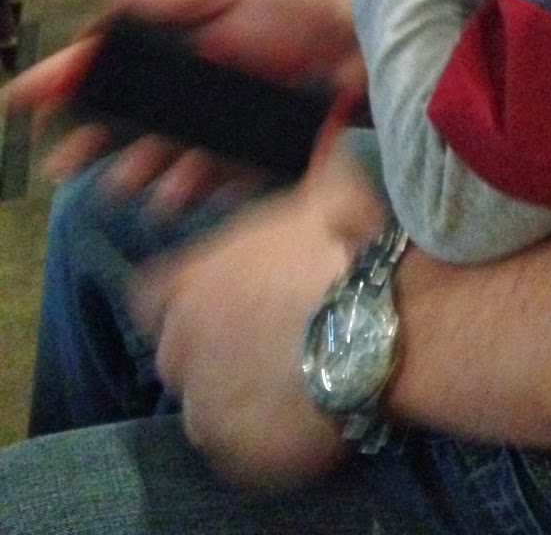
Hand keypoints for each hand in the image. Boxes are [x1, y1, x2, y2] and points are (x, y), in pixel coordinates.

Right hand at [3, 0, 362, 208]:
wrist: (370, 35)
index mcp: (186, 38)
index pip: (116, 58)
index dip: (71, 77)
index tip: (27, 97)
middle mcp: (198, 81)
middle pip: (131, 116)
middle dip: (93, 138)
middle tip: (61, 164)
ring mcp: (225, 116)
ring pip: (167, 151)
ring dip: (139, 168)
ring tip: (122, 182)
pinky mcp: (257, 143)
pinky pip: (216, 172)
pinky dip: (192, 184)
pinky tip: (175, 193)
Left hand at [130, 146, 388, 488]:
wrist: (384, 321)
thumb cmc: (351, 247)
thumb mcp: (331, 184)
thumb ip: (313, 157)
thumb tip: (326, 118)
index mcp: (192, 277)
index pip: (151, 296)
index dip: (182, 299)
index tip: (218, 303)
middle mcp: (182, 338)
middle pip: (175, 352)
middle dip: (209, 349)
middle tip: (263, 343)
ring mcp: (204, 398)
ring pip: (204, 404)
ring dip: (234, 394)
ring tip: (287, 382)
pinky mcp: (231, 447)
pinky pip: (233, 448)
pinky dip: (256, 436)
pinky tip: (296, 414)